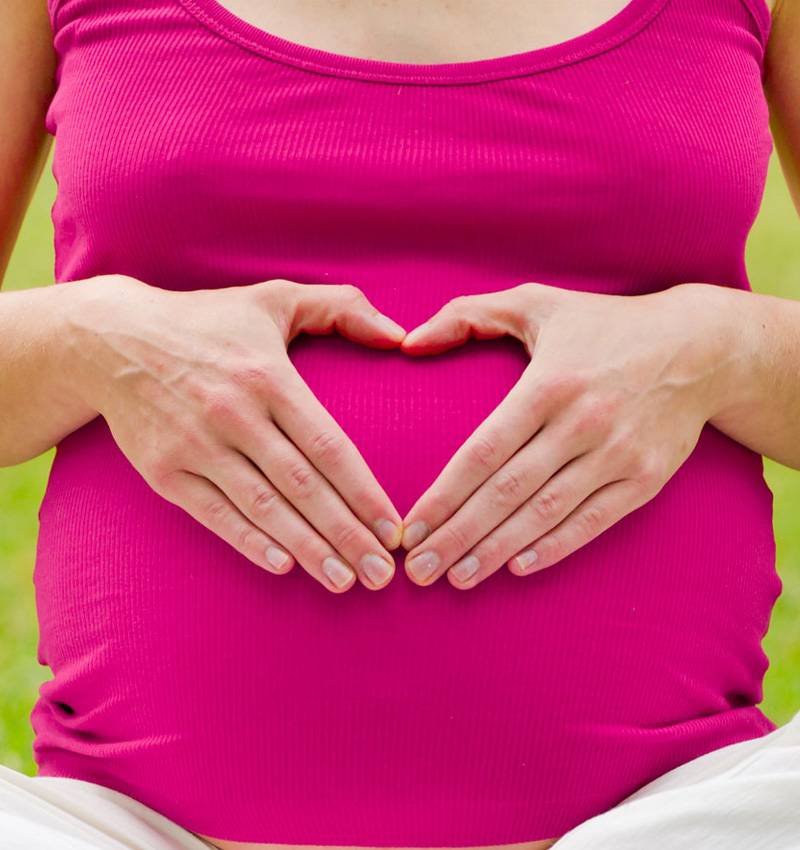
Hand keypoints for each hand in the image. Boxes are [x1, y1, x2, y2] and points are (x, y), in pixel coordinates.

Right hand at [64, 274, 406, 592]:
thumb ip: (343, 307)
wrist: (110, 339)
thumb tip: (401, 336)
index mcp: (268, 377)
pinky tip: (282, 566)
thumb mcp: (275, 297)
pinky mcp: (164, 470)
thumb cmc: (207, 321)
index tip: (393, 529)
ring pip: (262, 507)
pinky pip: (213, 514)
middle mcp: (234, 413)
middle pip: (302, 486)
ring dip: (306, 549)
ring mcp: (195, 445)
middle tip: (382, 573)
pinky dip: (248, 542)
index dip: (364, 492)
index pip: (328, 445)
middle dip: (346, 534)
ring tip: (344, 581)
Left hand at [398, 282, 730, 588]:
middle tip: (420, 571)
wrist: (702, 348)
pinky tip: (517, 567)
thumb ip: (466, 315)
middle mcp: (582, 423)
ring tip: (456, 578)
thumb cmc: (604, 325)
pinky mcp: (646, 479)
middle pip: (507, 492)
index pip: (483, 452)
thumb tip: (409, 344)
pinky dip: (555, 547)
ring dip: (496, 551)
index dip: (444, 495)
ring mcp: (617, 454)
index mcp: (548, 384)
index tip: (411, 527)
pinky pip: (593, 522)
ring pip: (545, 514)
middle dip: (458, 536)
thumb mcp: (535, 302)